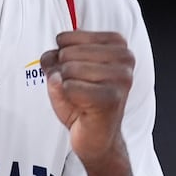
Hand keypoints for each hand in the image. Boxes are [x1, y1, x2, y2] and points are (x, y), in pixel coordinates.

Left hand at [41, 31, 133, 171]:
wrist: (96, 138)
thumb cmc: (83, 102)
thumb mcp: (64, 72)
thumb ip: (54, 58)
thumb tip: (51, 59)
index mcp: (116, 44)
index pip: (65, 38)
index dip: (59, 59)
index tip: (75, 75)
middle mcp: (124, 57)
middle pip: (66, 53)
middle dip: (62, 74)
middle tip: (76, 90)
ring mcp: (121, 77)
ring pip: (68, 69)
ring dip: (66, 88)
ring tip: (81, 99)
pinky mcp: (112, 97)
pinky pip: (70, 87)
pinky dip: (68, 100)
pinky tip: (83, 108)